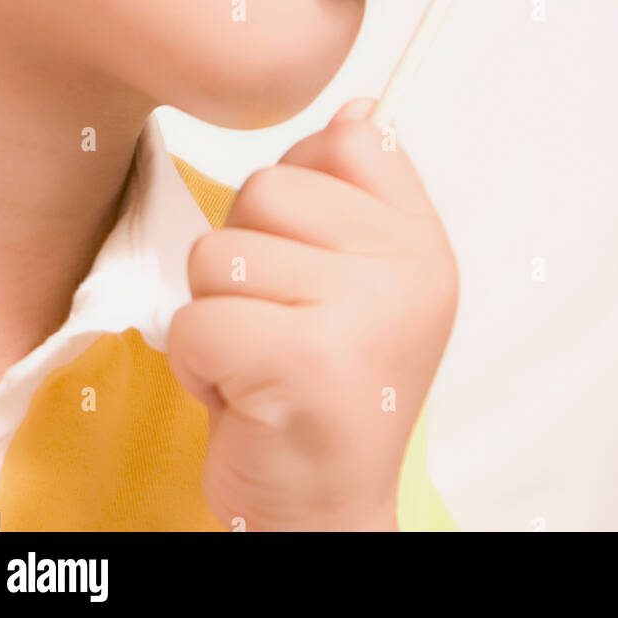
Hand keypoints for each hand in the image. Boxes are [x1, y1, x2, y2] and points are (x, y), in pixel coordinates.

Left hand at [167, 98, 458, 531]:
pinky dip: (198, 363)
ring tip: (259, 358)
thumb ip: (359, 195)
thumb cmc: (328, 389)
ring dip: (216, 312)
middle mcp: (406, 270)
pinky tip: (243, 395)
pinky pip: (196, 318)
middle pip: (265, 188)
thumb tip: (359, 106)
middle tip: (279, 323)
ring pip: (220, 252)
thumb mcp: (367, 283)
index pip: (350, 139)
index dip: (303, 185)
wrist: (326, 511)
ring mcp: (361, 314)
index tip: (311, 256)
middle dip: (245, 258)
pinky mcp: (302, 362)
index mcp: (422, 242)